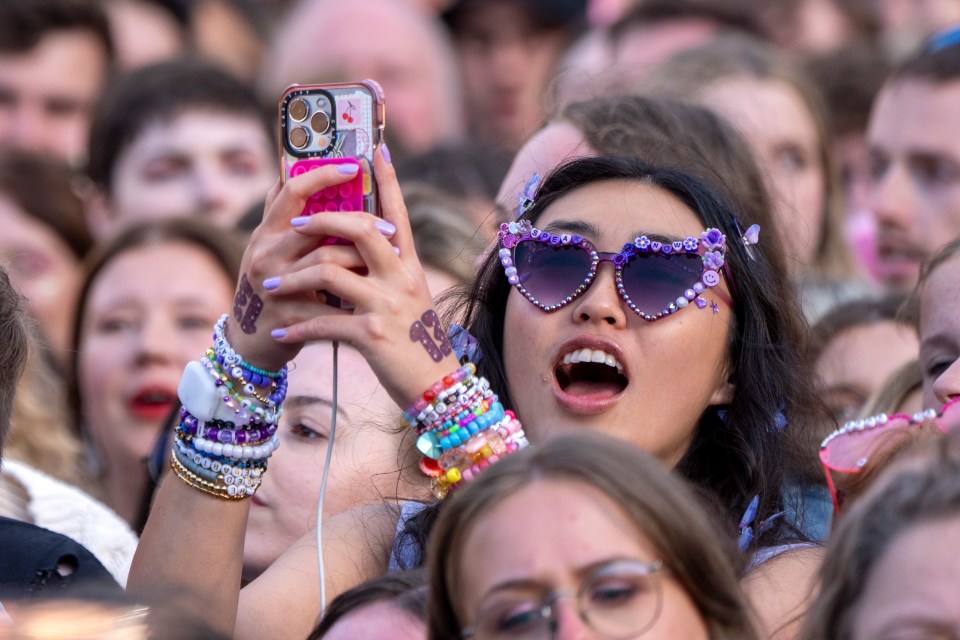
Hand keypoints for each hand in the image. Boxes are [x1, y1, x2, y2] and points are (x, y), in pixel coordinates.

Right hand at [226, 163, 368, 371]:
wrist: (250, 343)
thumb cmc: (273, 287)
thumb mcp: (272, 249)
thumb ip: (287, 216)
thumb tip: (298, 169)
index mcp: (266, 231)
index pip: (293, 190)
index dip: (322, 174)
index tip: (354, 166)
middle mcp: (266, 253)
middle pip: (318, 227)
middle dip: (359, 226)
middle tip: (390, 229)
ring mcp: (273, 284)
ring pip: (326, 263)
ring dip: (361, 263)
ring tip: (387, 263)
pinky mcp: (286, 314)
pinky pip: (328, 304)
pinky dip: (353, 301)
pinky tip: (374, 298)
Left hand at [260, 148, 460, 406]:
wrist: (438, 387)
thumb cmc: (420, 343)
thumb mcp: (413, 300)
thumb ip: (391, 273)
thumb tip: (364, 250)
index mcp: (410, 267)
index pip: (398, 214)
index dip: (387, 180)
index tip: (375, 148)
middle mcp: (401, 279)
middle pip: (361, 228)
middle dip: (322, 221)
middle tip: (294, 227)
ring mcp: (387, 305)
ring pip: (329, 273)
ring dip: (294, 279)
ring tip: (274, 286)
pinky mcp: (371, 335)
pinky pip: (323, 322)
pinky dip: (297, 326)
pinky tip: (281, 331)